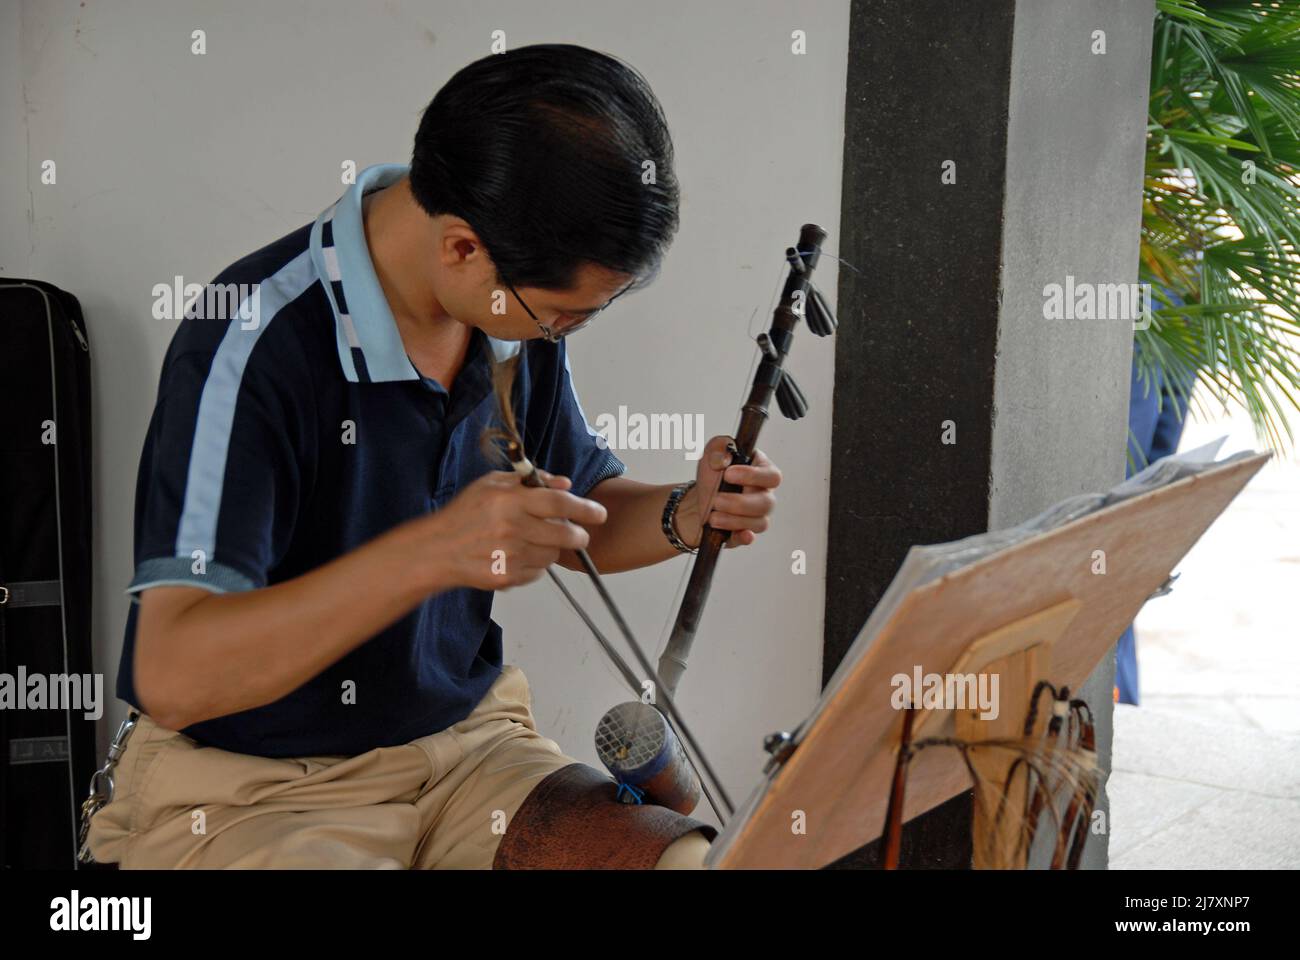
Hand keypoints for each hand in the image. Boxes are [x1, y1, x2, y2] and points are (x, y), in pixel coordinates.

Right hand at [415, 469, 606, 589]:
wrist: (437, 550)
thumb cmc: (466, 513)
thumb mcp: (493, 484)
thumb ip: (531, 481)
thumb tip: (566, 484)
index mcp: (509, 501)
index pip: (559, 503)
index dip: (585, 508)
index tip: (600, 514)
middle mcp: (511, 529)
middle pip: (564, 534)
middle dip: (578, 535)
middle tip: (578, 534)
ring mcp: (509, 556)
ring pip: (552, 555)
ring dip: (551, 548)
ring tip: (532, 540)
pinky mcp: (506, 578)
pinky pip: (537, 572)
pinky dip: (534, 564)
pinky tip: (515, 555)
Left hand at [676, 435, 780, 548]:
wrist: (697, 500)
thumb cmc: (712, 475)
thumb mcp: (712, 453)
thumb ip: (719, 447)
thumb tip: (724, 460)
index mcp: (762, 471)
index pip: (771, 476)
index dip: (752, 476)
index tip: (728, 474)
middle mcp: (765, 494)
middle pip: (767, 502)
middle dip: (738, 502)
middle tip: (716, 499)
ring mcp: (757, 516)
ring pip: (759, 522)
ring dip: (734, 520)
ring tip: (713, 516)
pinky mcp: (745, 532)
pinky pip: (749, 538)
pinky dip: (744, 537)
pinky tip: (738, 534)